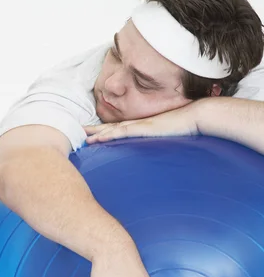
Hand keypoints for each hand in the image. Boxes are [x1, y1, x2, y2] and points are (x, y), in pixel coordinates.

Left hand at [84, 105, 199, 144]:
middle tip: (79, 132)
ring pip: (114, 129)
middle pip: (111, 127)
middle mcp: (138, 124)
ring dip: (98, 133)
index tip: (90, 134)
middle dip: (94, 130)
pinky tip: (100, 138)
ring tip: (84, 137)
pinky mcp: (145, 129)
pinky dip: (110, 135)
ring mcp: (141, 126)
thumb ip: (159, 145)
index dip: (103, 131)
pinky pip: (124, 131)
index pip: (118, 128)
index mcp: (142, 127)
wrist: (197, 117)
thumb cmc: (185, 128)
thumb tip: (155, 158)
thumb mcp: (168, 138)